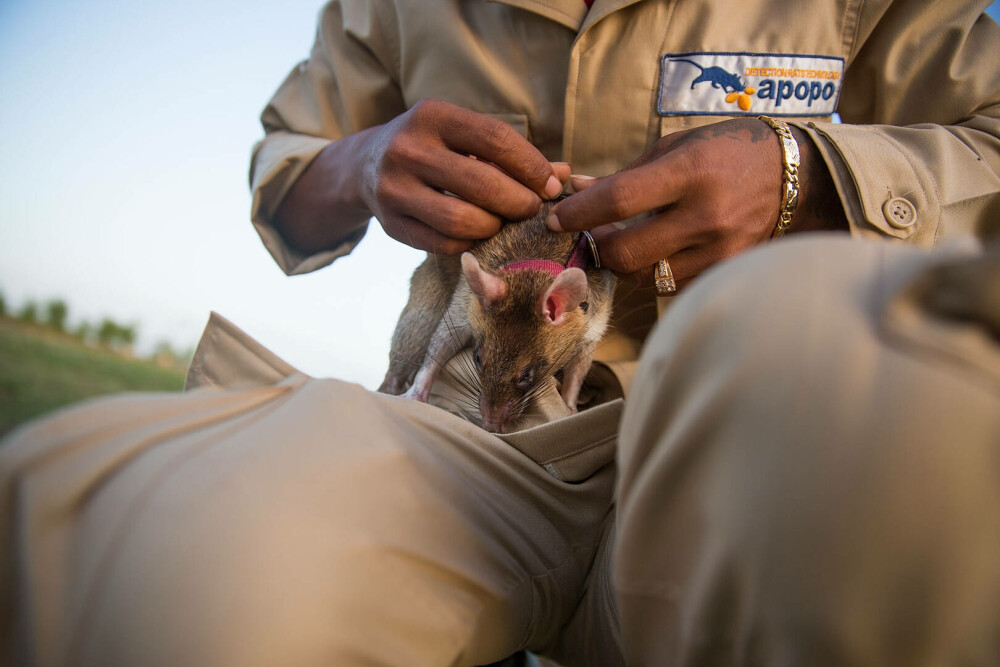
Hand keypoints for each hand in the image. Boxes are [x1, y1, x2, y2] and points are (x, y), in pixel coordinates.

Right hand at [361, 99, 566, 253]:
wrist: (365, 166)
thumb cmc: (434, 148)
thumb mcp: (465, 137)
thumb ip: (512, 155)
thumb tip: (565, 174)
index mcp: (433, 115)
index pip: (496, 140)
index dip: (532, 167)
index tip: (551, 185)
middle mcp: (408, 148)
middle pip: (483, 185)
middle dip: (520, 202)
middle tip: (532, 209)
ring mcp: (394, 188)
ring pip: (463, 221)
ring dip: (495, 226)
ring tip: (502, 221)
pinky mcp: (391, 224)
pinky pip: (445, 244)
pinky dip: (471, 243)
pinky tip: (477, 233)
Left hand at [546, 117, 845, 290]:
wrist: (794, 175)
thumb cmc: (726, 151)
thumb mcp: (676, 147)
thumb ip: (624, 175)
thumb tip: (573, 191)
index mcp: (691, 172)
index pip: (619, 200)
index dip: (579, 213)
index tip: (555, 218)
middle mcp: (706, 215)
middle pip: (627, 253)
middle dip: (597, 248)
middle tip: (590, 234)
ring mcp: (719, 250)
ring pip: (645, 277)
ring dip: (623, 263)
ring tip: (621, 240)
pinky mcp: (724, 272)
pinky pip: (669, 285)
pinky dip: (651, 272)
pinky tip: (652, 252)